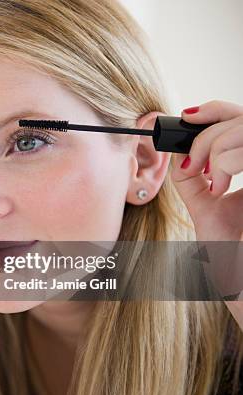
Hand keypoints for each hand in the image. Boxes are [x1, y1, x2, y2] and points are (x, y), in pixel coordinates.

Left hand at [170, 100, 242, 241]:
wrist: (239, 265)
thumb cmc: (229, 239)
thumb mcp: (205, 202)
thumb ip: (191, 176)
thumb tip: (177, 150)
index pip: (240, 117)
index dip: (215, 110)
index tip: (189, 116)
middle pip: (240, 117)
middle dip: (207, 135)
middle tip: (195, 165)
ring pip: (240, 129)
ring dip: (217, 153)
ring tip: (217, 184)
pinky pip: (238, 155)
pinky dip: (226, 165)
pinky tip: (222, 188)